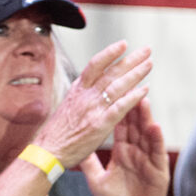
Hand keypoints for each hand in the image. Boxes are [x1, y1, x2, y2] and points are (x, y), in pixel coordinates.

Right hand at [36, 40, 152, 168]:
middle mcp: (86, 96)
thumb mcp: (67, 106)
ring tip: (149, 64)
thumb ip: (82, 95)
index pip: (95, 65)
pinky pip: (120, 107)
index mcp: (78, 91)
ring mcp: (93, 109)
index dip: (110, 53)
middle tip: (146, 50)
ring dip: (136, 73)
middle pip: (111, 72)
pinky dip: (133, 97)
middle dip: (131, 59)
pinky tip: (145, 89)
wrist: (47, 151)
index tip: (123, 44)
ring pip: (118, 86)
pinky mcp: (99, 124)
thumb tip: (92, 84)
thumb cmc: (57, 133)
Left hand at [82, 93, 171, 195]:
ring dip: (145, 117)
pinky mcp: (159, 171)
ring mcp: (148, 160)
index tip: (112, 91)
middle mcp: (137, 152)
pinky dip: (156, 140)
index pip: (120, 126)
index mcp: (123, 152)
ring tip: (143, 99)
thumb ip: (89, 163)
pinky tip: (154, 127)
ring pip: (147, 134)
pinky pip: (157, 152)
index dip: (117, 109)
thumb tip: (74, 147)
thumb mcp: (97, 180)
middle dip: (132, 105)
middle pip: (134, 124)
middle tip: (129, 86)